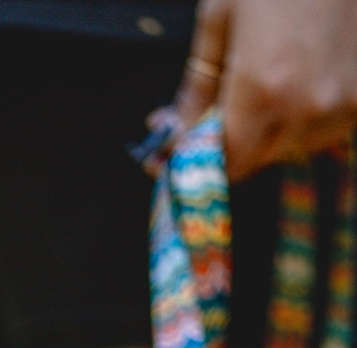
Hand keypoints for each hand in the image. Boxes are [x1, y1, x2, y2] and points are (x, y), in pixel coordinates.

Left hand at [175, 0, 356, 180]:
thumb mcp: (220, 20)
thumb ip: (196, 89)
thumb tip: (173, 134)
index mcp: (262, 91)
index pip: (225, 163)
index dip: (201, 158)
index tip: (187, 144)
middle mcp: (306, 108)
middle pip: (256, 160)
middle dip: (233, 143)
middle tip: (223, 106)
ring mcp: (342, 105)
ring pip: (290, 148)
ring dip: (270, 132)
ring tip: (268, 83)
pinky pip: (323, 130)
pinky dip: (304, 118)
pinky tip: (299, 80)